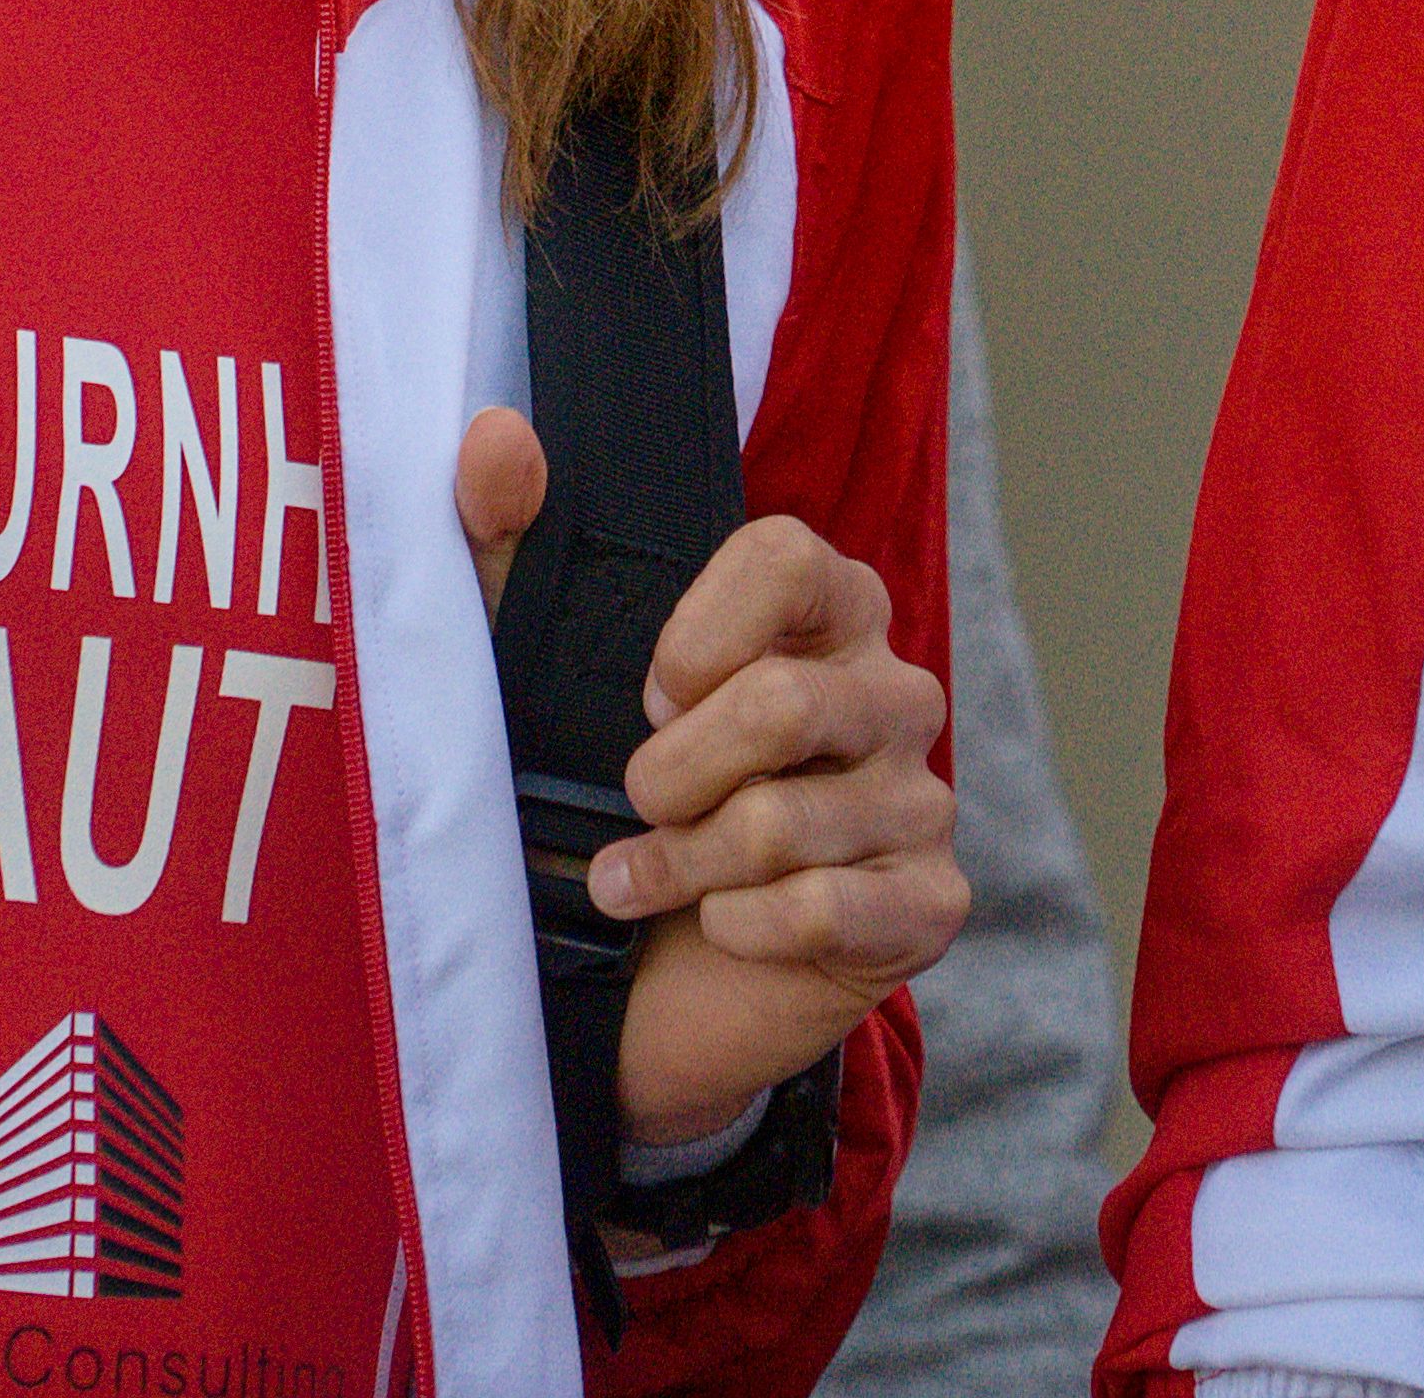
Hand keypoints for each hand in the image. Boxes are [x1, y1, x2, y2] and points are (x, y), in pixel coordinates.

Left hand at [455, 407, 965, 1153]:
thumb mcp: (543, 671)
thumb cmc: (613, 803)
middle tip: (635, 802)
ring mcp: (920, 798)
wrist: (647, 984)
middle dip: (669, 774)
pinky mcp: (927, 902)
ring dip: (682, 866)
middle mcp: (891, 691)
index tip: (648, 691)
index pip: (790, 557)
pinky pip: (826, 908)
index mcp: (826, 611)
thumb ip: (510, 546)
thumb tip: (496, 439)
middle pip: (782, 702)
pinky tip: (718, 926)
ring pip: (785, 822)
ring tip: (641, 879)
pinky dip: (739, 928)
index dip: (699, 630)